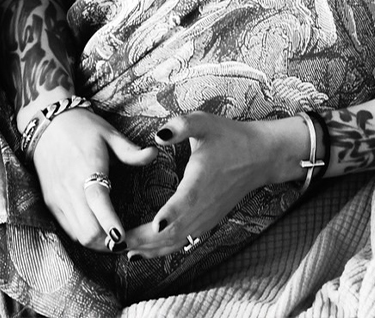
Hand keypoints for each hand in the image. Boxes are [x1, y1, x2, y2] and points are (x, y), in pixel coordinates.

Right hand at [32, 107, 157, 251]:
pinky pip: (69, 229)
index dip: (111, 224)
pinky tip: (99, 229)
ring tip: (116, 239)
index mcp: (87, 168)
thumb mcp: (109, 133)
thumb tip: (154, 154)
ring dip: (98, 242)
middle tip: (129, 240)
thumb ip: (130, 150)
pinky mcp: (51, 203)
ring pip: (78, 235)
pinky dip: (84, 235)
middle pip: (88, 231)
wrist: (47, 124)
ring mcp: (58, 198)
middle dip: (108, 242)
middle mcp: (69, 188)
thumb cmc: (82, 127)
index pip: (98, 202)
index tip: (125, 237)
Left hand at [124, 112, 296, 258]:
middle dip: (145, 238)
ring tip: (123, 251)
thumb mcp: (205, 122)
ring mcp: (206, 217)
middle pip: (174, 229)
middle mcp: (204, 204)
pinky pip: (183, 241)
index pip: (186, 200)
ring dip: (151, 248)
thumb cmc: (229, 136)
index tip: (156, 223)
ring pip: (177, 240)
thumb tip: (159, 134)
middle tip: (115, 242)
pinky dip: (163, 249)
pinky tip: (144, 251)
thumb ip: (182, 125)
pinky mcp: (207, 221)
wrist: (259, 156)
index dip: (171, 213)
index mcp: (201, 179)